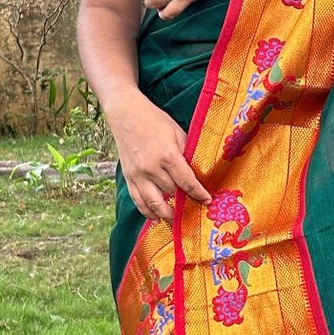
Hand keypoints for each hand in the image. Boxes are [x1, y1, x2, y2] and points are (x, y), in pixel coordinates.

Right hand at [109, 92, 211, 222]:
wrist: (126, 114)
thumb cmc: (154, 121)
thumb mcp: (177, 133)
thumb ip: (187, 153)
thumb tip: (199, 171)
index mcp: (168, 155)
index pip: (187, 182)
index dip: (199, 194)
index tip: (207, 201)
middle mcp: (152, 168)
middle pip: (172, 193)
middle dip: (185, 201)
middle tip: (196, 208)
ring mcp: (138, 175)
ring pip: (154, 203)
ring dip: (167, 214)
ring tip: (177, 220)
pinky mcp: (128, 177)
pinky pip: (138, 201)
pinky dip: (147, 211)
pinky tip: (155, 218)